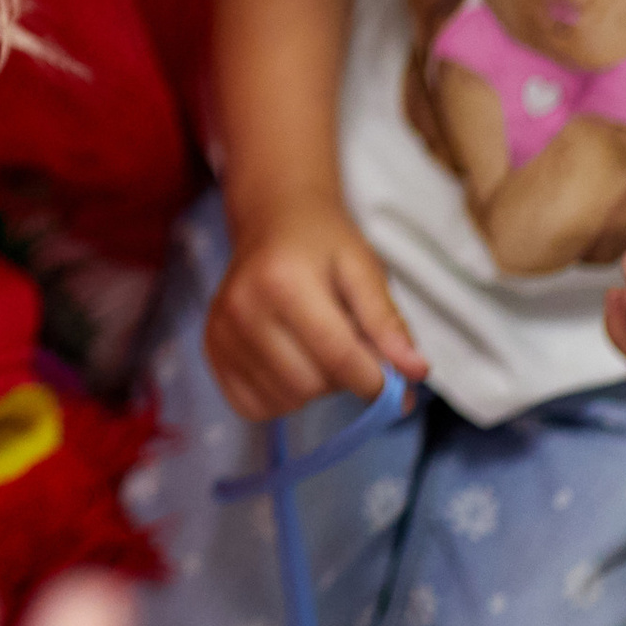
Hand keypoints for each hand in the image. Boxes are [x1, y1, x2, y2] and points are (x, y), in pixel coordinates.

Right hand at [205, 198, 427, 418]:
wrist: (273, 219)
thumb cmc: (324, 242)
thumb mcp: (364, 269)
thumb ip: (387, 321)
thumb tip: (415, 372)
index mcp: (283, 283)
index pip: (337, 356)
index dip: (376, 381)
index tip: (395, 383)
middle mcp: (242, 310)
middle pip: (310, 384)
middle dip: (343, 379)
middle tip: (349, 349)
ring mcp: (220, 333)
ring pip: (285, 400)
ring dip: (313, 389)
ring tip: (317, 351)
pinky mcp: (211, 350)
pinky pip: (252, 406)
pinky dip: (281, 398)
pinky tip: (290, 364)